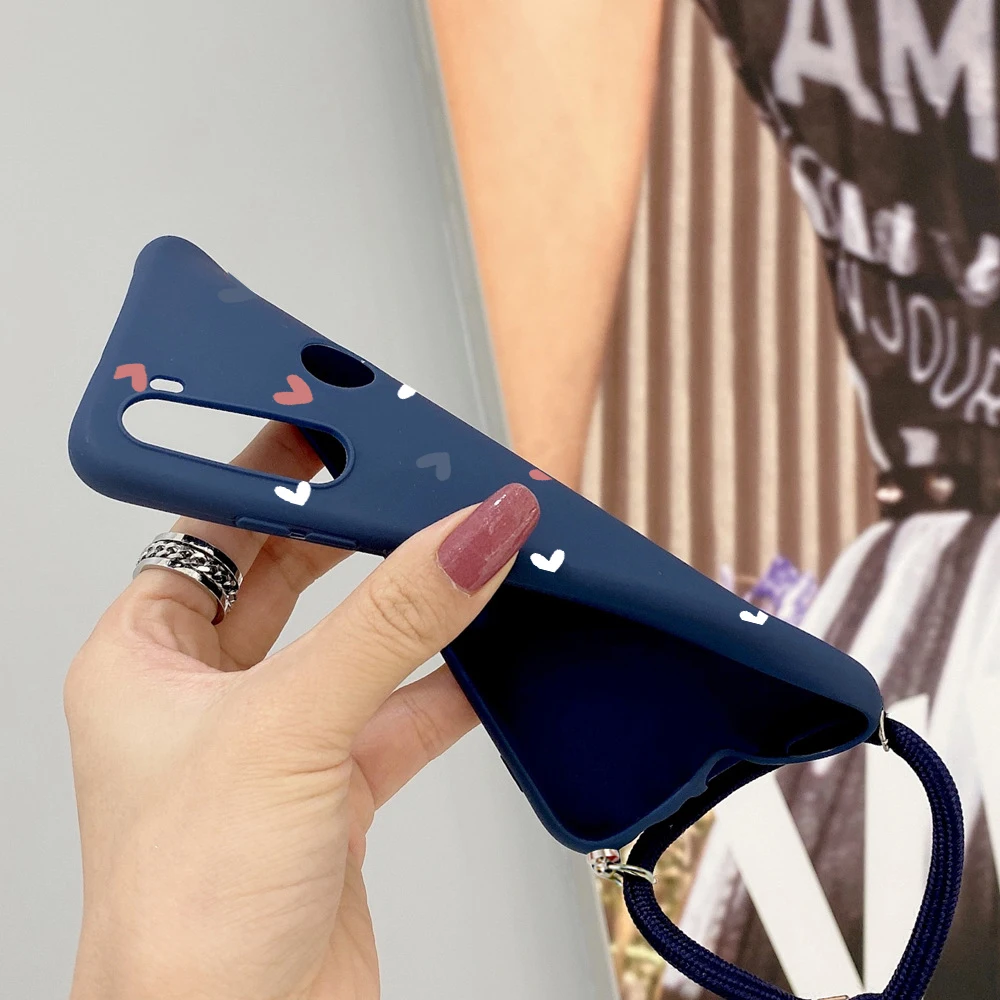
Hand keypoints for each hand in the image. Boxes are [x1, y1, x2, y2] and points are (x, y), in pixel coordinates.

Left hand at [65, 422, 539, 999]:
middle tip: (418, 483)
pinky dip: (449, 683)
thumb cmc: (183, 920)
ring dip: (416, 608)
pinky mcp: (337, 792)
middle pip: (293, 578)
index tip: (338, 429)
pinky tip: (491, 654)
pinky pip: (402, 711)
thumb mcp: (289, 729)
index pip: (213, 531)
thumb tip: (471, 534)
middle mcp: (207, 696)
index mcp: (144, 661)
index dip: (273, 476)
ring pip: (358, 644)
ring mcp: (277, 743)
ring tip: (471, 555)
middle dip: (358, 533)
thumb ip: (392, 624)